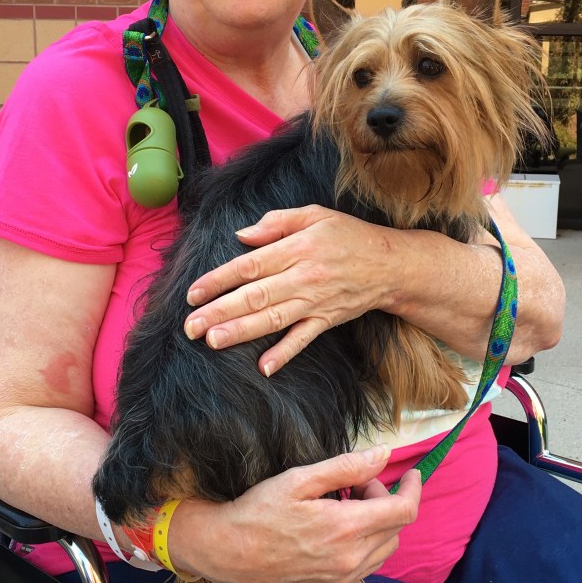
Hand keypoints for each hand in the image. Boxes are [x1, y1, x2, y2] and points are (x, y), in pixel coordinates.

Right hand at [168, 446, 421, 582]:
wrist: (226, 552)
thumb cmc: (258, 510)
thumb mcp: (300, 479)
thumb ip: (346, 467)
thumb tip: (384, 454)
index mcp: (346, 528)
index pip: (404, 511)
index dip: (414, 488)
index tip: (410, 473)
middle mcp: (351, 559)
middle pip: (397, 528)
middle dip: (386, 500)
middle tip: (356, 484)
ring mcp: (342, 577)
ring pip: (385, 548)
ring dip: (379, 523)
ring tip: (346, 505)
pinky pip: (368, 564)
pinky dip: (367, 543)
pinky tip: (339, 529)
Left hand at [182, 206, 393, 375]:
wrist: (391, 265)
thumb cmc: (349, 236)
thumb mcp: (315, 215)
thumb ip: (276, 222)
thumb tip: (241, 236)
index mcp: (296, 248)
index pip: (249, 266)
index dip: (219, 280)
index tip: (193, 293)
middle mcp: (303, 277)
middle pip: (255, 296)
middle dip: (220, 311)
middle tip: (190, 326)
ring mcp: (315, 302)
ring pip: (273, 319)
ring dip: (241, 331)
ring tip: (213, 341)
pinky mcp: (327, 320)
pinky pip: (303, 339)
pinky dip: (285, 353)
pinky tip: (264, 367)